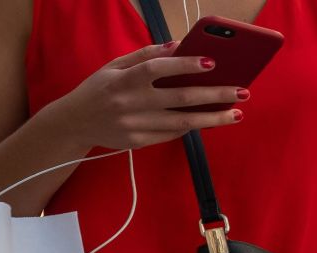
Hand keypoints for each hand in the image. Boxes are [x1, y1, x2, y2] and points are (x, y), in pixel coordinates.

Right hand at [47, 41, 246, 150]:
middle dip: (214, 95)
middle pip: (180, 99)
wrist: (75, 123)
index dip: (185, 65)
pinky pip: (171, 134)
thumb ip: (145, 56)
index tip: (212, 63)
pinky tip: (208, 120)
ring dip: (212, 118)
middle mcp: (131, 104)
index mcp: (124, 80)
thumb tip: (178, 46)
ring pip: (182, 123)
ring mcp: (136, 126)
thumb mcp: (115, 66)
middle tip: (241, 91)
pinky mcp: (138, 142)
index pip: (158, 69)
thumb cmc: (99, 89)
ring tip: (235, 113)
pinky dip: (191, 127)